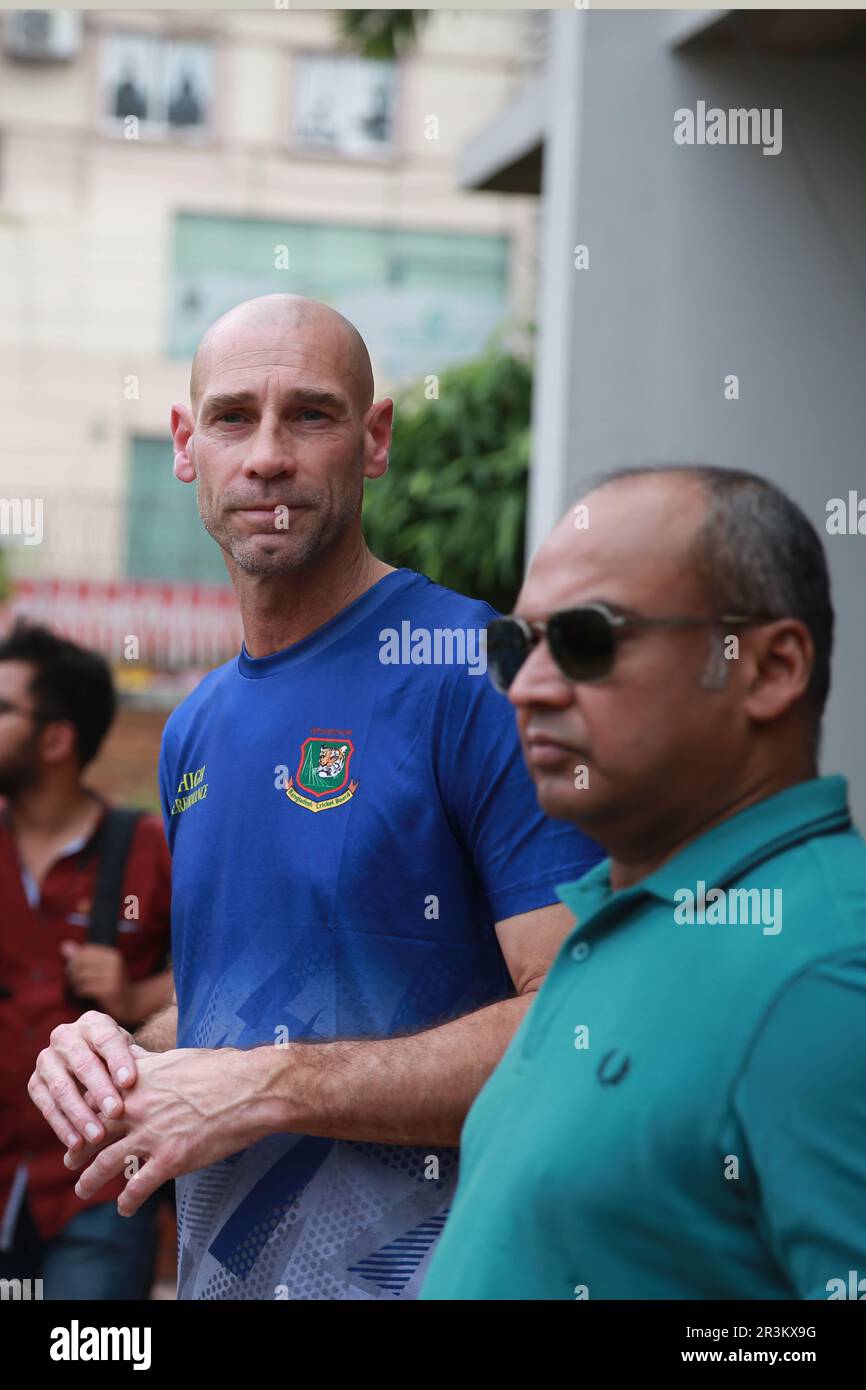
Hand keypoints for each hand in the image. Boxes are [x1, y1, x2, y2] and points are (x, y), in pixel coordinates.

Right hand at [28, 1010, 145, 1151]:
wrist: (90, 1061)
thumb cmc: (119, 1059)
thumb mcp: (130, 1054)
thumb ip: (140, 1062)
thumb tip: (156, 1073)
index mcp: (94, 1024)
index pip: (107, 1039)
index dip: (118, 1061)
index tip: (130, 1083)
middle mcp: (66, 1036)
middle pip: (83, 1063)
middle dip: (100, 1090)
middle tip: (116, 1112)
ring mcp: (47, 1059)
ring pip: (62, 1088)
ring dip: (80, 1114)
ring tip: (98, 1136)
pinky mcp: (35, 1083)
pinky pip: (46, 1106)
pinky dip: (62, 1126)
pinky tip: (76, 1144)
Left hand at [61, 942, 133, 1021]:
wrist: (132, 1003)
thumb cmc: (114, 983)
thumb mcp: (102, 967)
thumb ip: (83, 956)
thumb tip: (64, 945)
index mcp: (113, 955)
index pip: (85, 951)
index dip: (74, 959)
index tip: (73, 968)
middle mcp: (114, 963)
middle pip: (81, 962)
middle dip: (72, 971)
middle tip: (72, 979)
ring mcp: (113, 977)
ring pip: (82, 976)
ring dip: (76, 983)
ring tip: (78, 987)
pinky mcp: (109, 991)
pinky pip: (86, 988)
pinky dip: (80, 991)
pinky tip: (83, 993)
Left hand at [63, 1047, 279, 1215]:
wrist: (251, 1089)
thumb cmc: (221, 1069)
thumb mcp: (177, 1058)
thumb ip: (150, 1065)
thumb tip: (137, 1060)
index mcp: (137, 1081)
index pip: (94, 1099)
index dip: (83, 1113)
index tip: (79, 1123)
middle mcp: (137, 1108)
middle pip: (92, 1132)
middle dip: (77, 1149)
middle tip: (70, 1160)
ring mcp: (152, 1136)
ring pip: (105, 1164)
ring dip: (90, 1181)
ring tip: (82, 1189)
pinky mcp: (171, 1159)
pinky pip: (138, 1187)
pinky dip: (126, 1201)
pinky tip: (124, 1208)